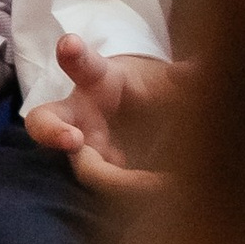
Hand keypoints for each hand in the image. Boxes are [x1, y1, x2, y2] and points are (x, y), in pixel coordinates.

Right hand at [23, 36, 183, 194]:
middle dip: (53, 131)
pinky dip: (139, 195)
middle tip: (71, 138)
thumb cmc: (147, 91)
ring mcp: (89, 153)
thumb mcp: (165, 78)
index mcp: (95, 82)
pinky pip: (113, 191)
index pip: (82, 65)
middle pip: (46, 122)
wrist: (147, 121)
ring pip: (82, 168)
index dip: (72, 55)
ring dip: (112, 180)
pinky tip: (168, 197)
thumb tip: (198, 70)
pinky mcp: (106, 179)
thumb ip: (184, 75)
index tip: (69, 46)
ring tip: (149, 185)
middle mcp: (81, 118)